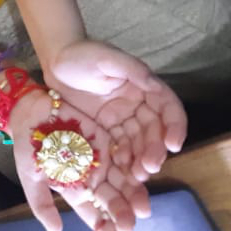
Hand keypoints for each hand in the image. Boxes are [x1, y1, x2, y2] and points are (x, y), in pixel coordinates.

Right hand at [9, 88, 145, 230]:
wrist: (31, 111)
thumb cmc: (27, 146)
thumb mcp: (30, 177)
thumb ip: (42, 204)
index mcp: (75, 191)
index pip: (95, 217)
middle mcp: (92, 180)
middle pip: (113, 202)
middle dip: (122, 215)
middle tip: (130, 226)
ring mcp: (102, 161)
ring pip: (124, 182)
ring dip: (133, 196)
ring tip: (142, 208)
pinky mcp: (108, 141)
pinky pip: (126, 156)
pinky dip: (135, 168)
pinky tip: (144, 177)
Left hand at [45, 40, 186, 182]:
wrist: (55, 62)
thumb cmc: (82, 54)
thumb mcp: (106, 57)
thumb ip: (131, 69)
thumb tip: (153, 83)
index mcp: (144, 87)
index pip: (168, 108)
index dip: (175, 126)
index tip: (173, 145)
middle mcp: (137, 105)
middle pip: (153, 131)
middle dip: (154, 150)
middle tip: (150, 168)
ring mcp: (121, 119)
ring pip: (137, 143)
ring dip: (140, 160)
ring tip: (137, 176)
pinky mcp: (105, 130)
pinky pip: (117, 147)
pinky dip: (122, 160)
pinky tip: (120, 172)